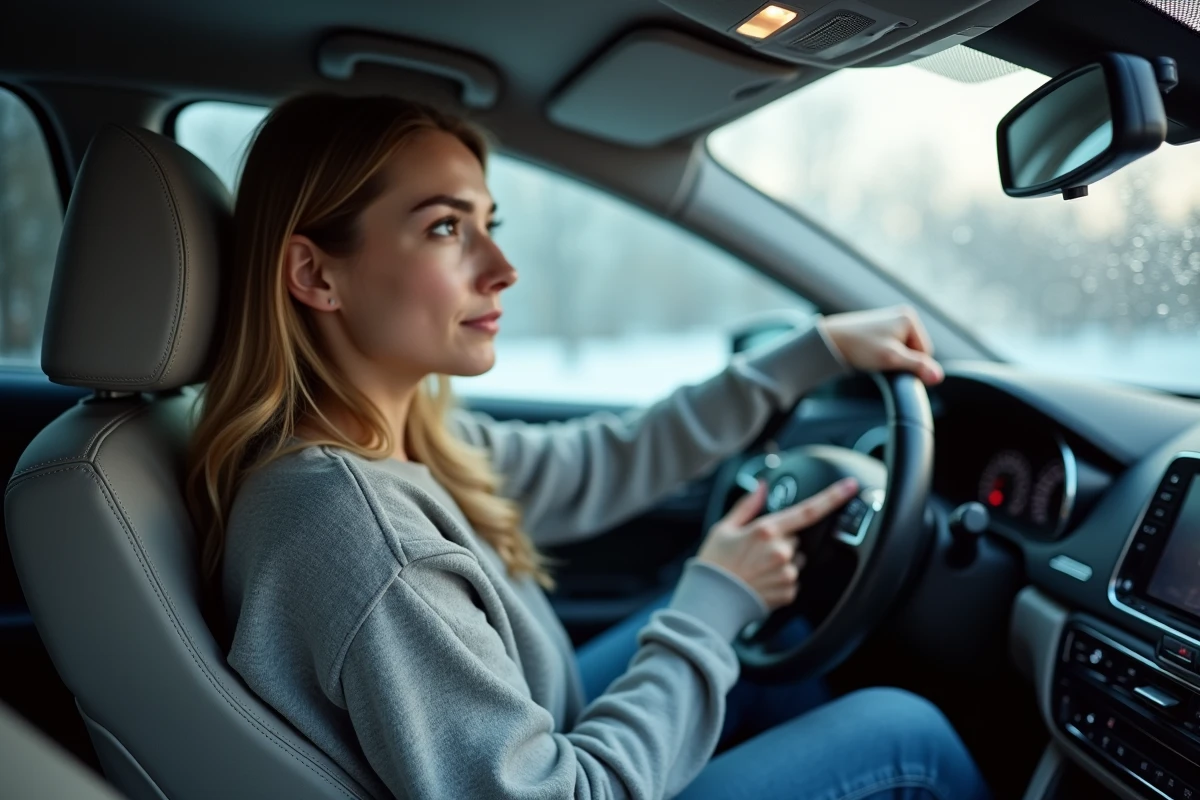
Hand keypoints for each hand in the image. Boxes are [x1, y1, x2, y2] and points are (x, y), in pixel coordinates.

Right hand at [697, 476, 859, 610]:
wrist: (712, 601)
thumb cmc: (715, 564)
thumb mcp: (725, 528)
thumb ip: (748, 505)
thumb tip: (761, 486)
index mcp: (767, 530)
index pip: (808, 510)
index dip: (833, 497)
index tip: (850, 486)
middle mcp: (781, 551)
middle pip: (797, 538)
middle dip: (783, 540)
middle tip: (758, 550)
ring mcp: (788, 573)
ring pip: (797, 559)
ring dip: (784, 561)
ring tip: (758, 568)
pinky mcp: (790, 592)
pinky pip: (794, 579)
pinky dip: (782, 579)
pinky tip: (762, 580)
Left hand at [818, 305, 943, 384]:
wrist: (830, 341)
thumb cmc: (859, 347)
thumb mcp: (891, 359)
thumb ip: (917, 366)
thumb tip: (938, 376)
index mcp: (909, 318)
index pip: (926, 352)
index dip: (911, 365)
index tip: (891, 364)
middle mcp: (902, 315)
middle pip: (915, 350)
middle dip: (901, 360)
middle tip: (880, 359)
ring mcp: (891, 319)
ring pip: (902, 350)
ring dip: (891, 358)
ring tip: (873, 355)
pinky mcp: (880, 327)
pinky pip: (892, 346)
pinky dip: (884, 353)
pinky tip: (870, 353)